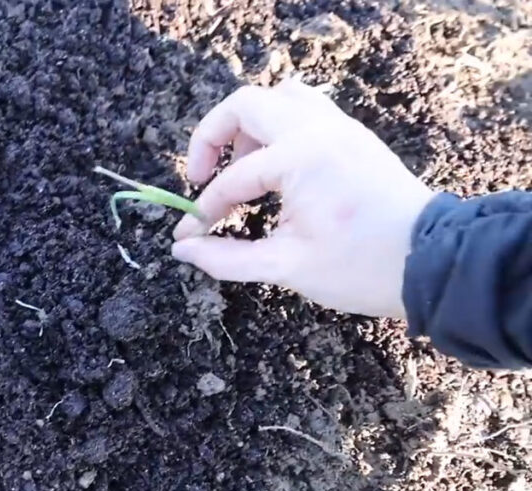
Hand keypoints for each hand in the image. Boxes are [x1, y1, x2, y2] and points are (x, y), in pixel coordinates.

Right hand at [171, 79, 435, 317]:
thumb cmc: (363, 267)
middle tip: (203, 177)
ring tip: (241, 168)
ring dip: (249, 126)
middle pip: (245, 105)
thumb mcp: (286, 267)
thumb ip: (226, 257)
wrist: (433, 263)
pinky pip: (305, 110)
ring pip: (279, 97)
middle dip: (213, 139)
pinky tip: (274, 170)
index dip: (206, 209)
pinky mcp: (352, 137)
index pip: (234, 178)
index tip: (190, 236)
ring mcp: (339, 127)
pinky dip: (278, 128)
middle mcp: (318, 130)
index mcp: (300, 159)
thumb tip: (183, 249)